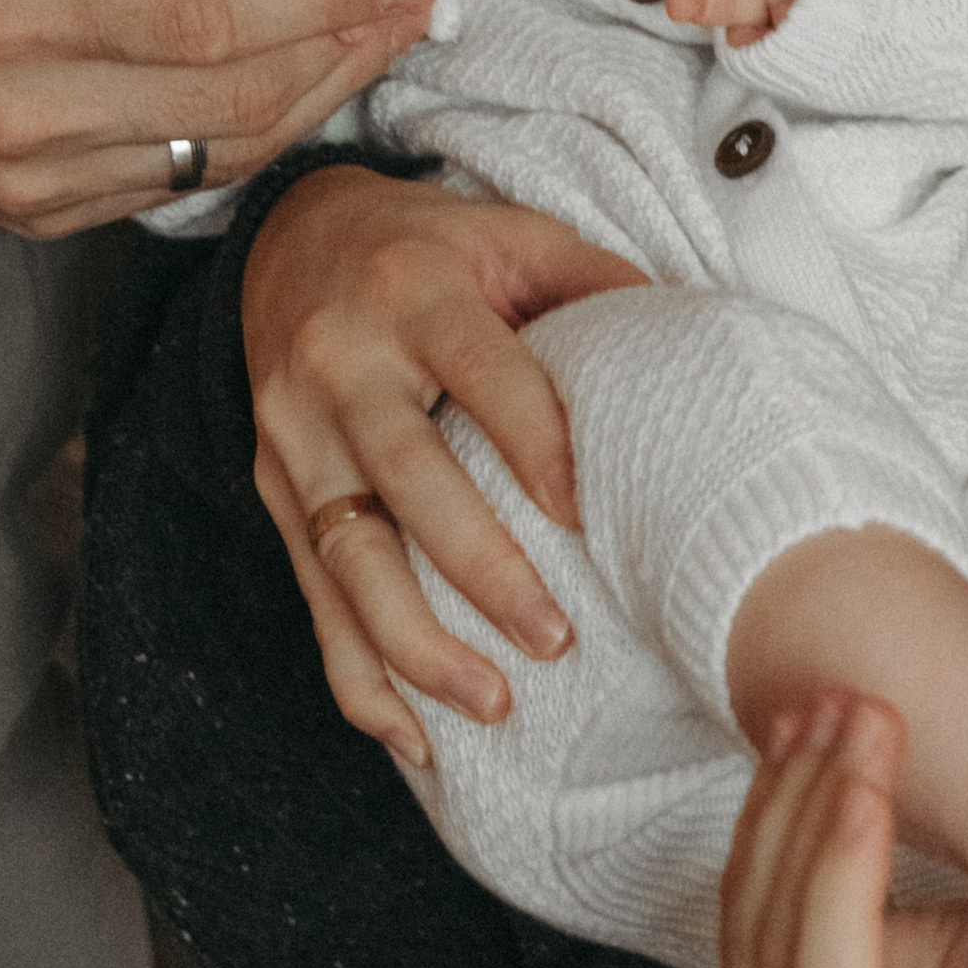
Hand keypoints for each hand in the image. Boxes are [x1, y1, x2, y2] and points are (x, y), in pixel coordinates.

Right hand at [0, 0, 451, 237]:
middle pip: (240, 92)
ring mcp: (35, 186)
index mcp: (17, 14)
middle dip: (355, 39)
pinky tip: (304, 80)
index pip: (219, 16)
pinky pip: (179, 181)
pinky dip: (256, 131)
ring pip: (225, 150)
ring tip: (390, 28)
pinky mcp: (37, 220)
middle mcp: (31, 119)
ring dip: (323, 91)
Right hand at [245, 165, 641, 763]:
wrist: (289, 238)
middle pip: (408, 478)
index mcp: (414, 292)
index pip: (479, 373)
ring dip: (417, 642)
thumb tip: (696, 338)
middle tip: (554, 640)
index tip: (586, 513)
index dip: (532, 442)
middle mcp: (341, 363)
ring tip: (494, 704)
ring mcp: (295, 433)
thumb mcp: (510, 234)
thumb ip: (592, 282)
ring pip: (348, 554)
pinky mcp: (272, 486)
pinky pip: (311, 594)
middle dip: (480, 568)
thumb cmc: (429, 247)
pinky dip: (356, 672)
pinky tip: (411, 733)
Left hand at [720, 692, 967, 967]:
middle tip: (860, 711)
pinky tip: (805, 740)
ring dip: (785, 800)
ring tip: (835, 705)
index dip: (832, 890)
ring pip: (749, 919)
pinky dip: (777, 816)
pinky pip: (751, 905)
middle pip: (773, 954)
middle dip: (810, 818)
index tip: (865, 784)